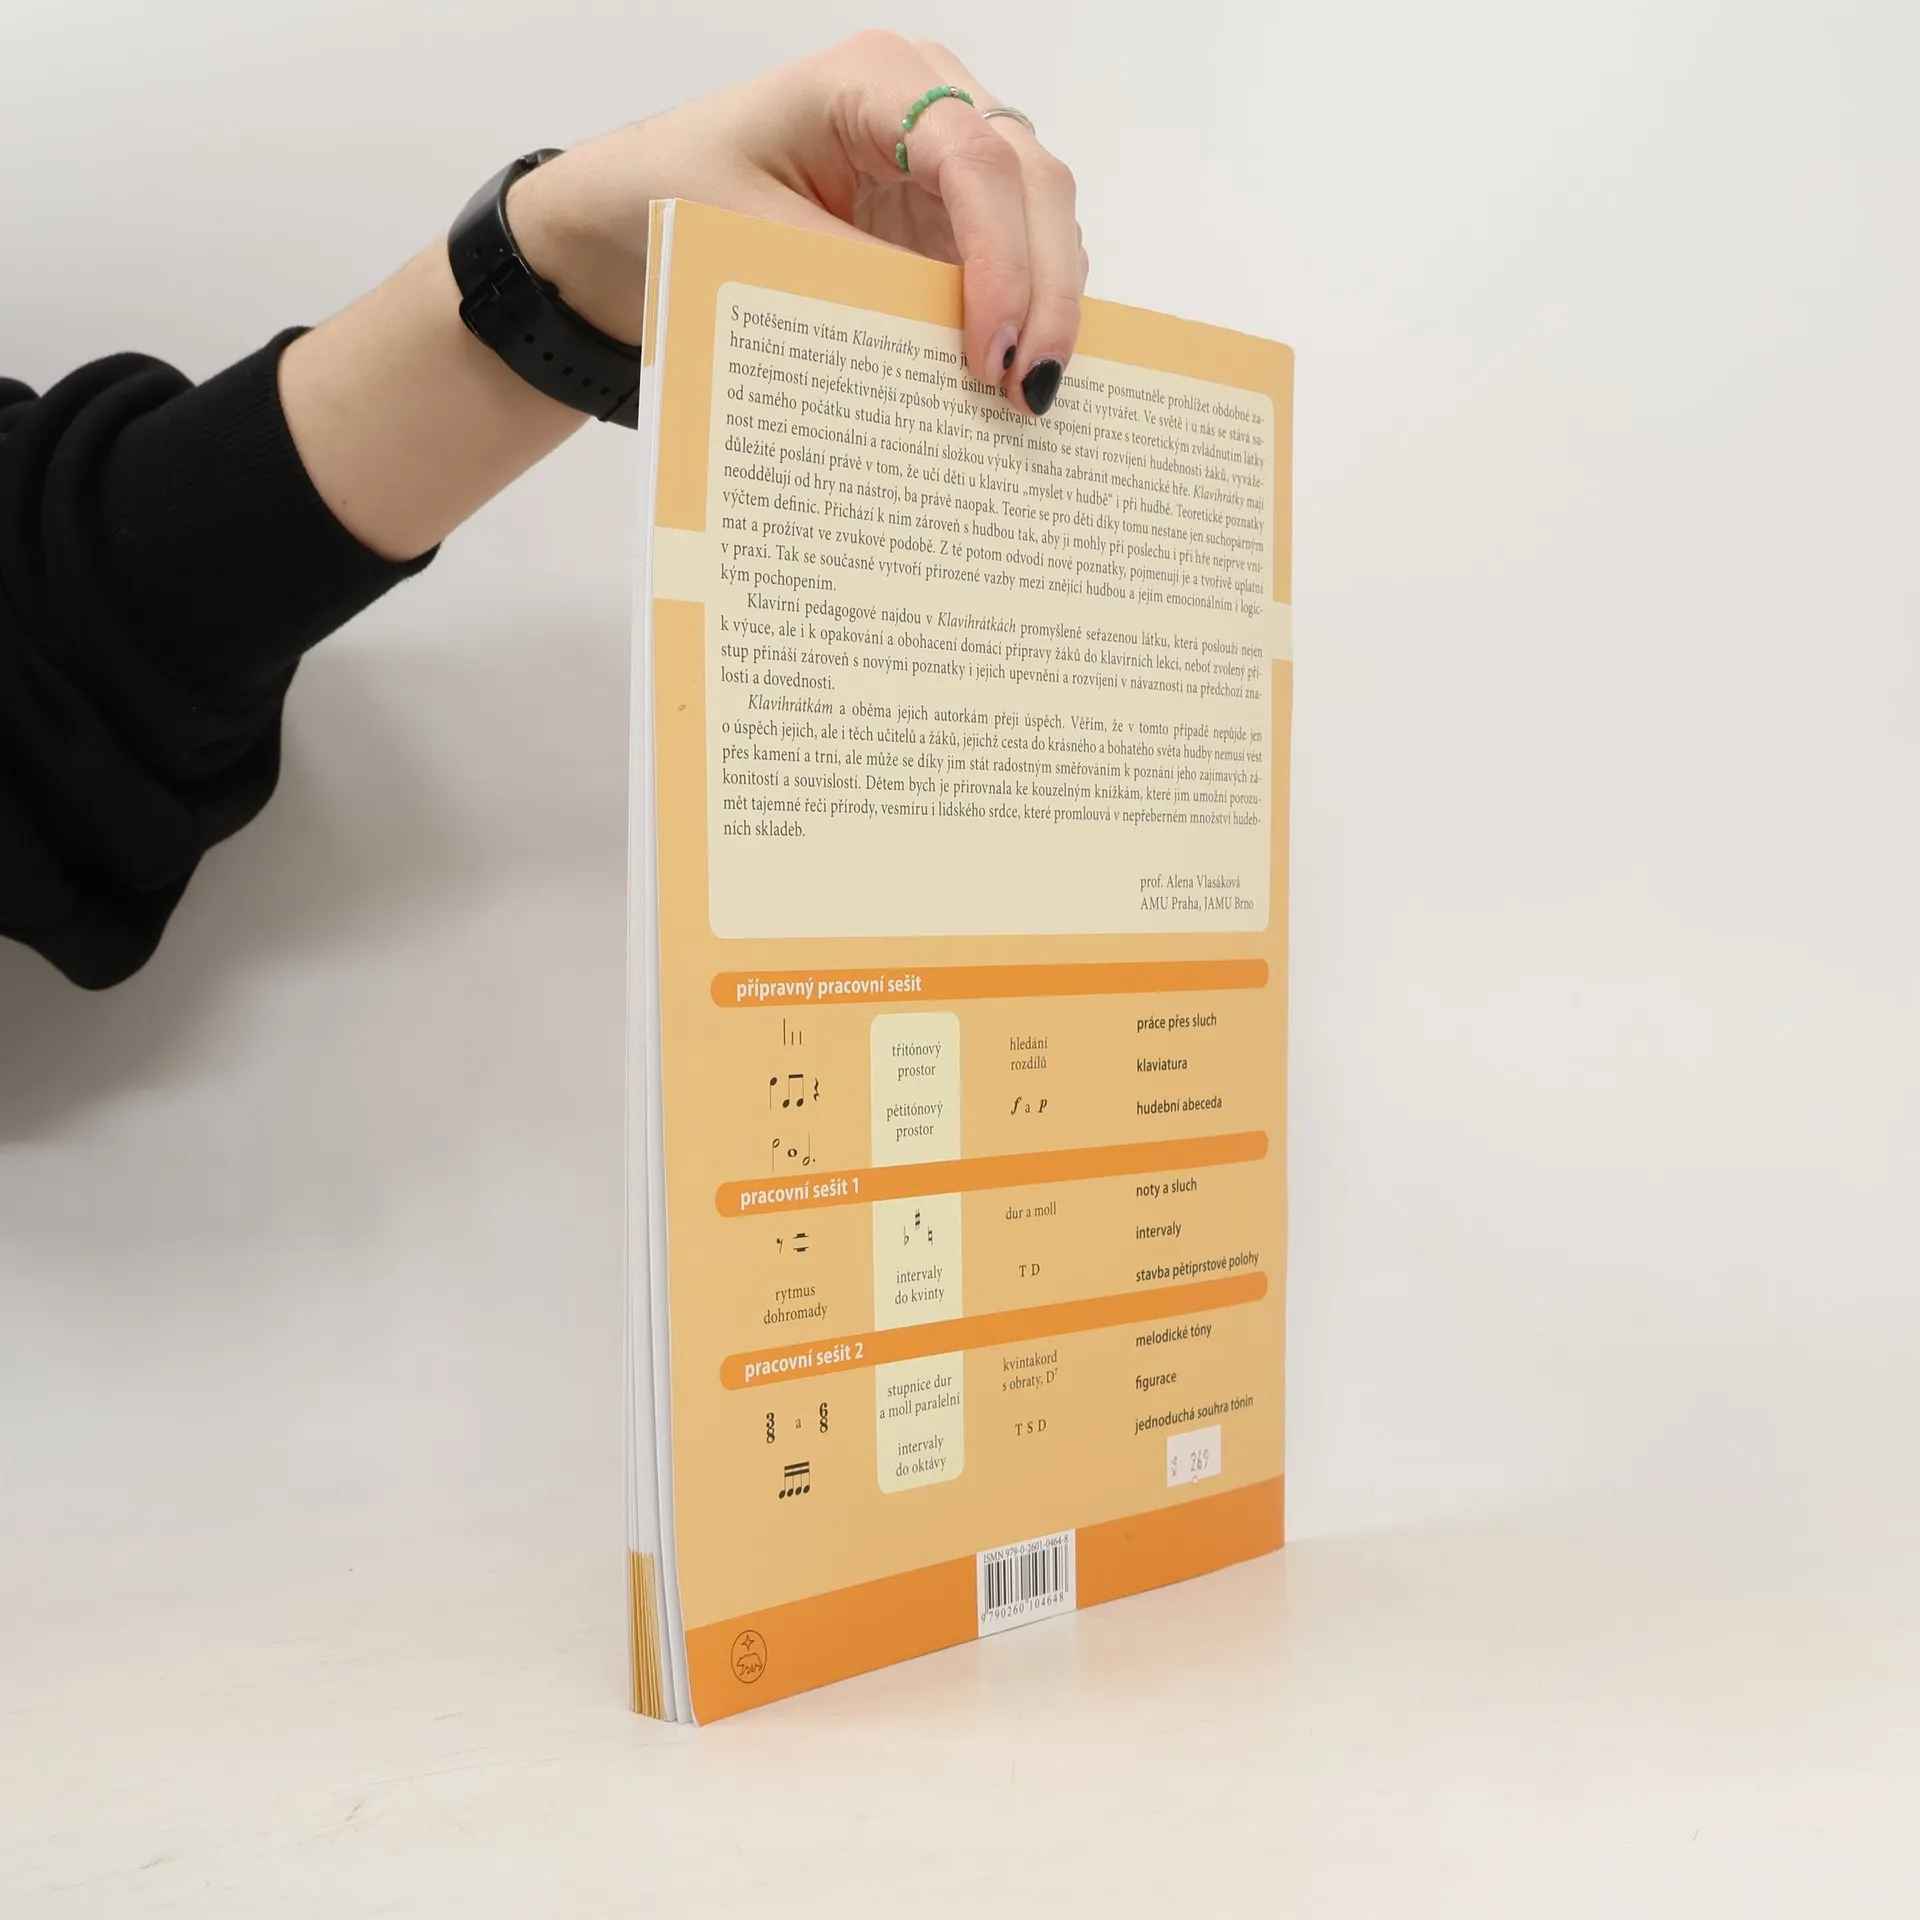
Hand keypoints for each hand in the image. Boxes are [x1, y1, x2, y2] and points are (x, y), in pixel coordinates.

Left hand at [282, 35, 1087, 560]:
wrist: (625, 214)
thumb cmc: (665, 196)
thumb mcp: (738, 237)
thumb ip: (843, 281)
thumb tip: (939, 354)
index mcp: (868, 78)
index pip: (974, 155)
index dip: (1001, 255)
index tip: (990, 351)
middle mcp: (926, 102)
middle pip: (1034, 180)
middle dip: (1046, 289)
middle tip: (1031, 391)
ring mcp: (945, 160)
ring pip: (1043, 220)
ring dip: (1048, 308)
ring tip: (1023, 401)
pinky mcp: (946, 220)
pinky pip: (1014, 262)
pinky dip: (1023, 320)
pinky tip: (1011, 382)